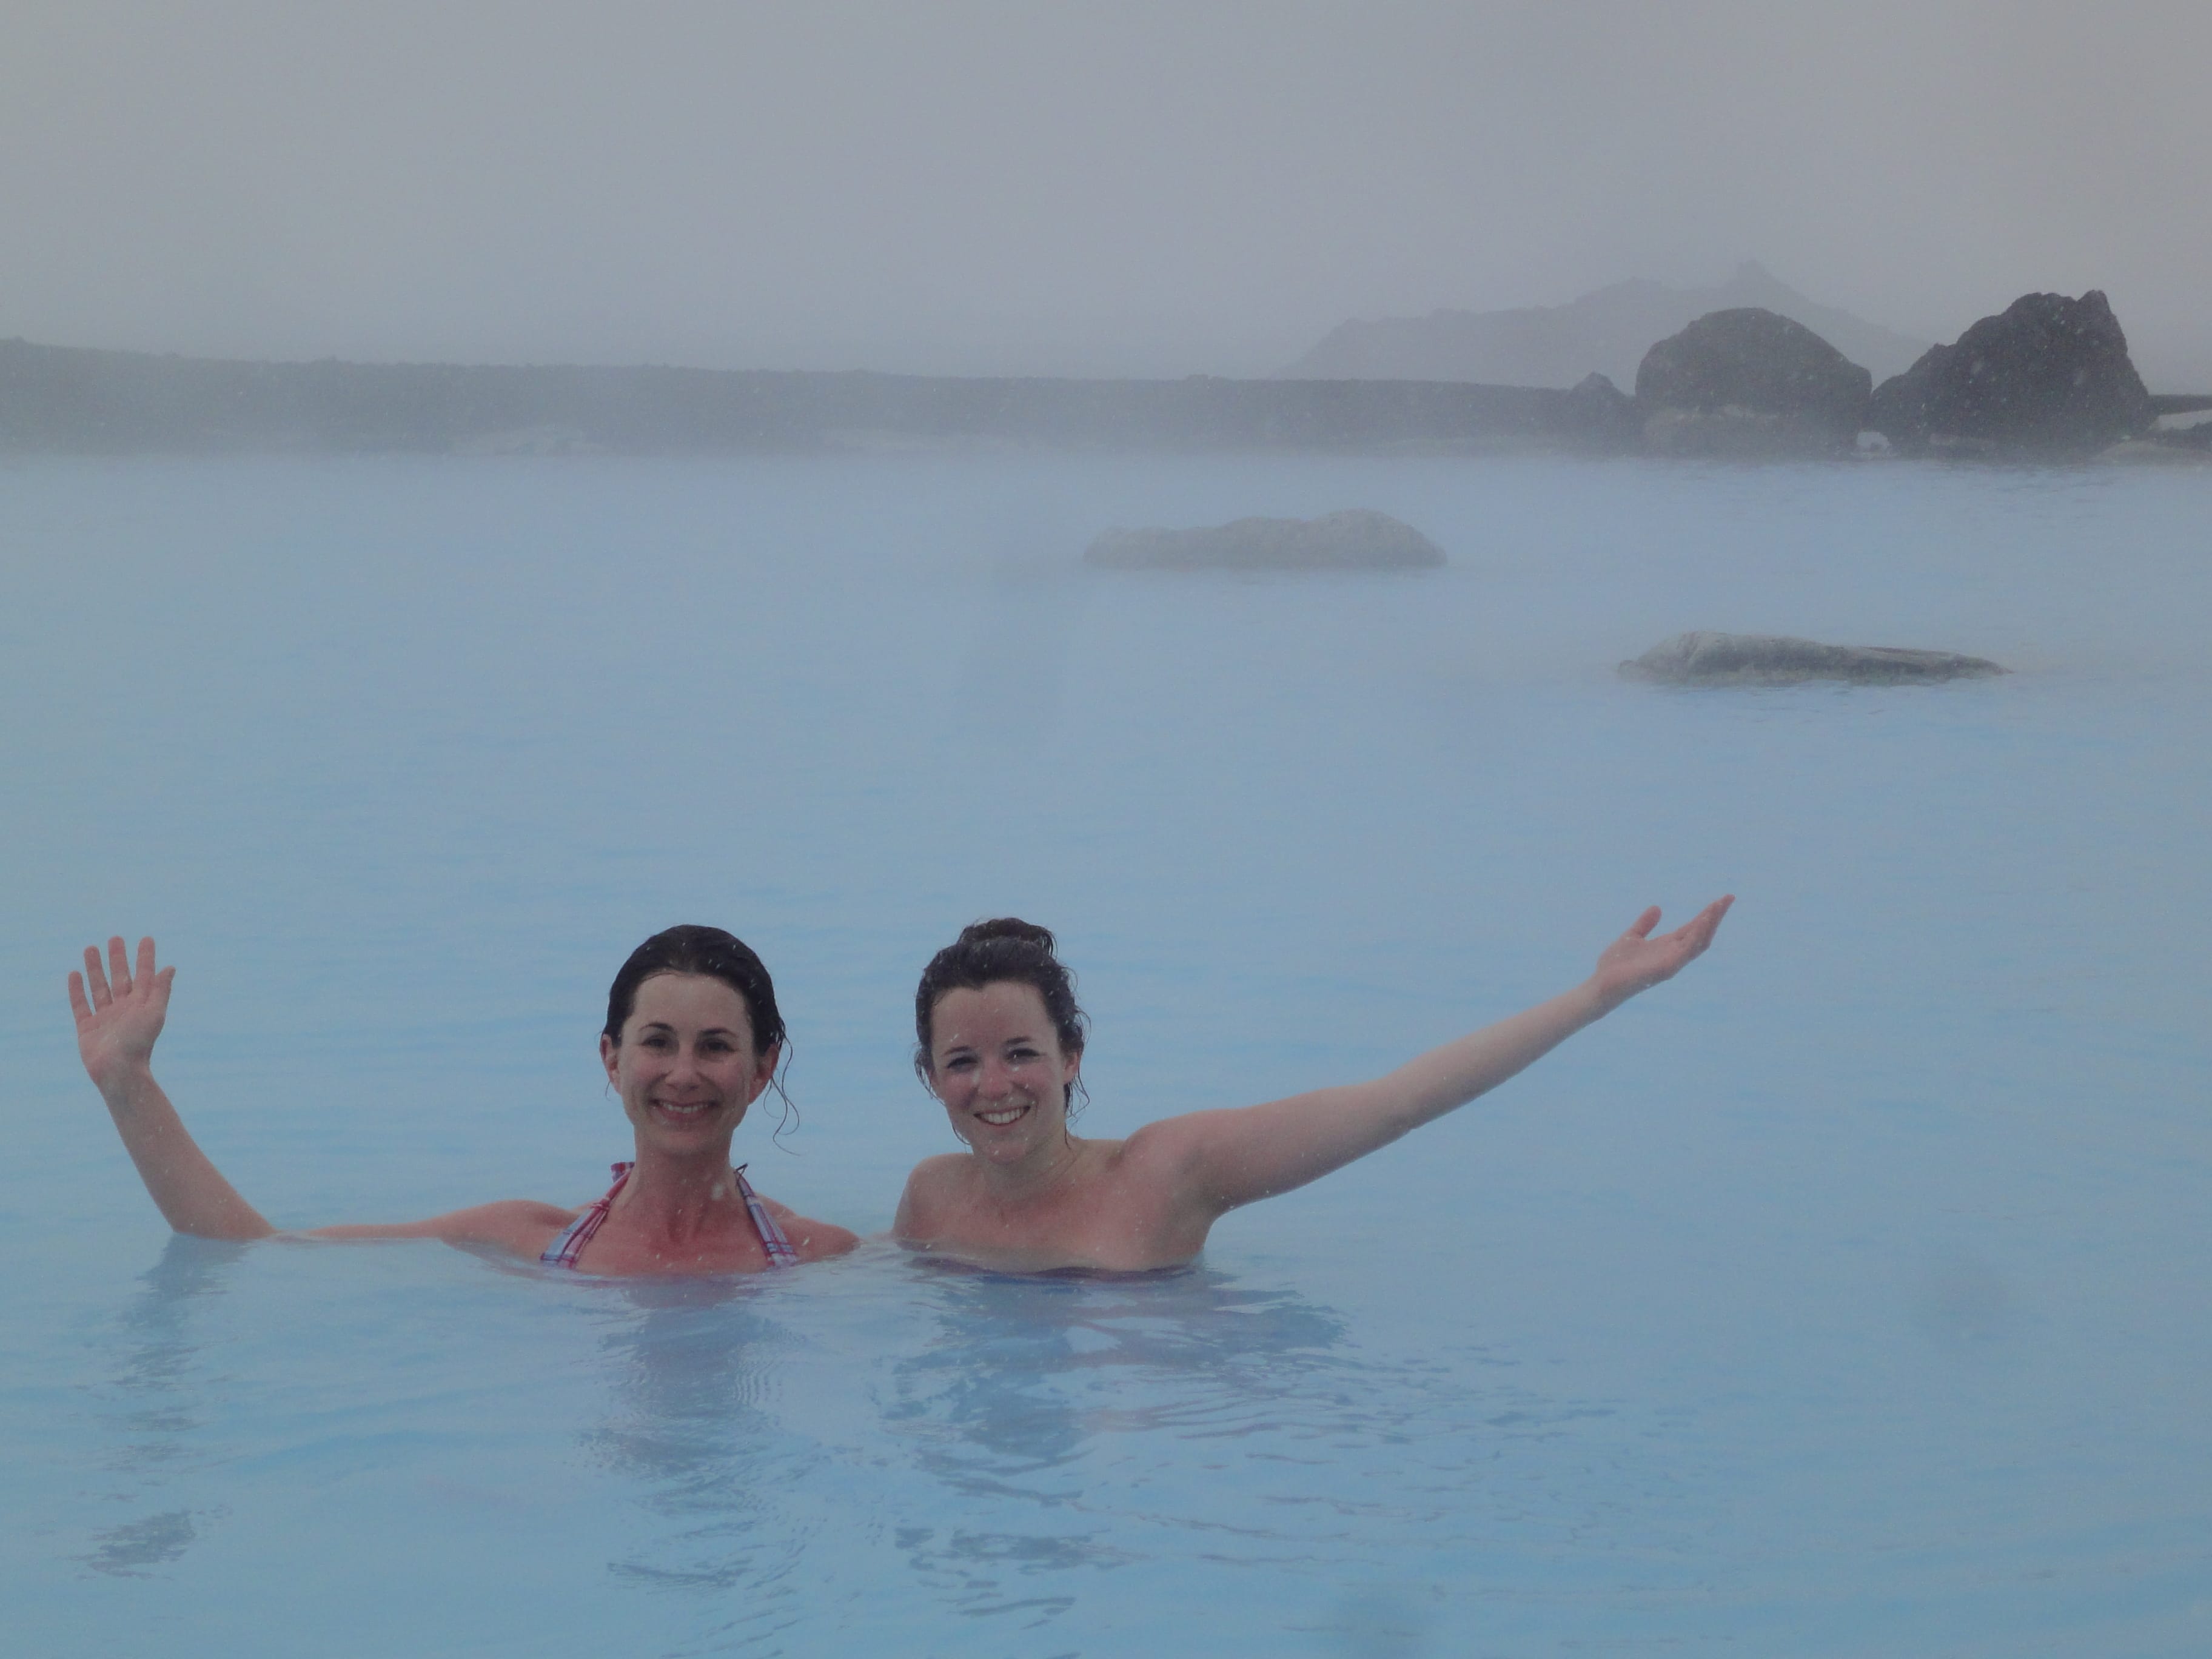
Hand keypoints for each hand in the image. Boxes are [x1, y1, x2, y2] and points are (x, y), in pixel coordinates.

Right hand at [69, 936, 174, 1092]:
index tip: (146, 939)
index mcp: (142, 1004)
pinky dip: (77, 989)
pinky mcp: (87, 1027)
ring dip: (95, 968)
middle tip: (115, 938)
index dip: (145, 957)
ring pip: (99, 986)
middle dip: (118, 958)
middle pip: (120, 977)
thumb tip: (170, 967)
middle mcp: (124, 1008)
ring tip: (91, 948)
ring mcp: (105, 1017)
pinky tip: (74, 973)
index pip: (144, 975)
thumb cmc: (139, 1043)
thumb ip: (160, 990)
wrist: (118, 1070)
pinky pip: (81, 1004)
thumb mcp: (154, 1013)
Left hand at [1590, 896, 1732, 1011]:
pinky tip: (1702, 921)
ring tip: (1719, 905)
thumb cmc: (1615, 965)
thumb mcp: (1632, 937)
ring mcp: (1672, 962)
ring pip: (1699, 941)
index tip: (1722, 899)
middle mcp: (1674, 954)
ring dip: (1710, 923)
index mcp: (1667, 946)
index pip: (1694, 928)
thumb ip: (1644, 924)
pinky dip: (1696, 935)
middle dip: (1716, 916)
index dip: (1708, 914)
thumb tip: (1657, 908)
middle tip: (1729, 898)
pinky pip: (1686, 951)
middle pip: (1702, 933)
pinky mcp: (1665, 969)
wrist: (1601, 984)